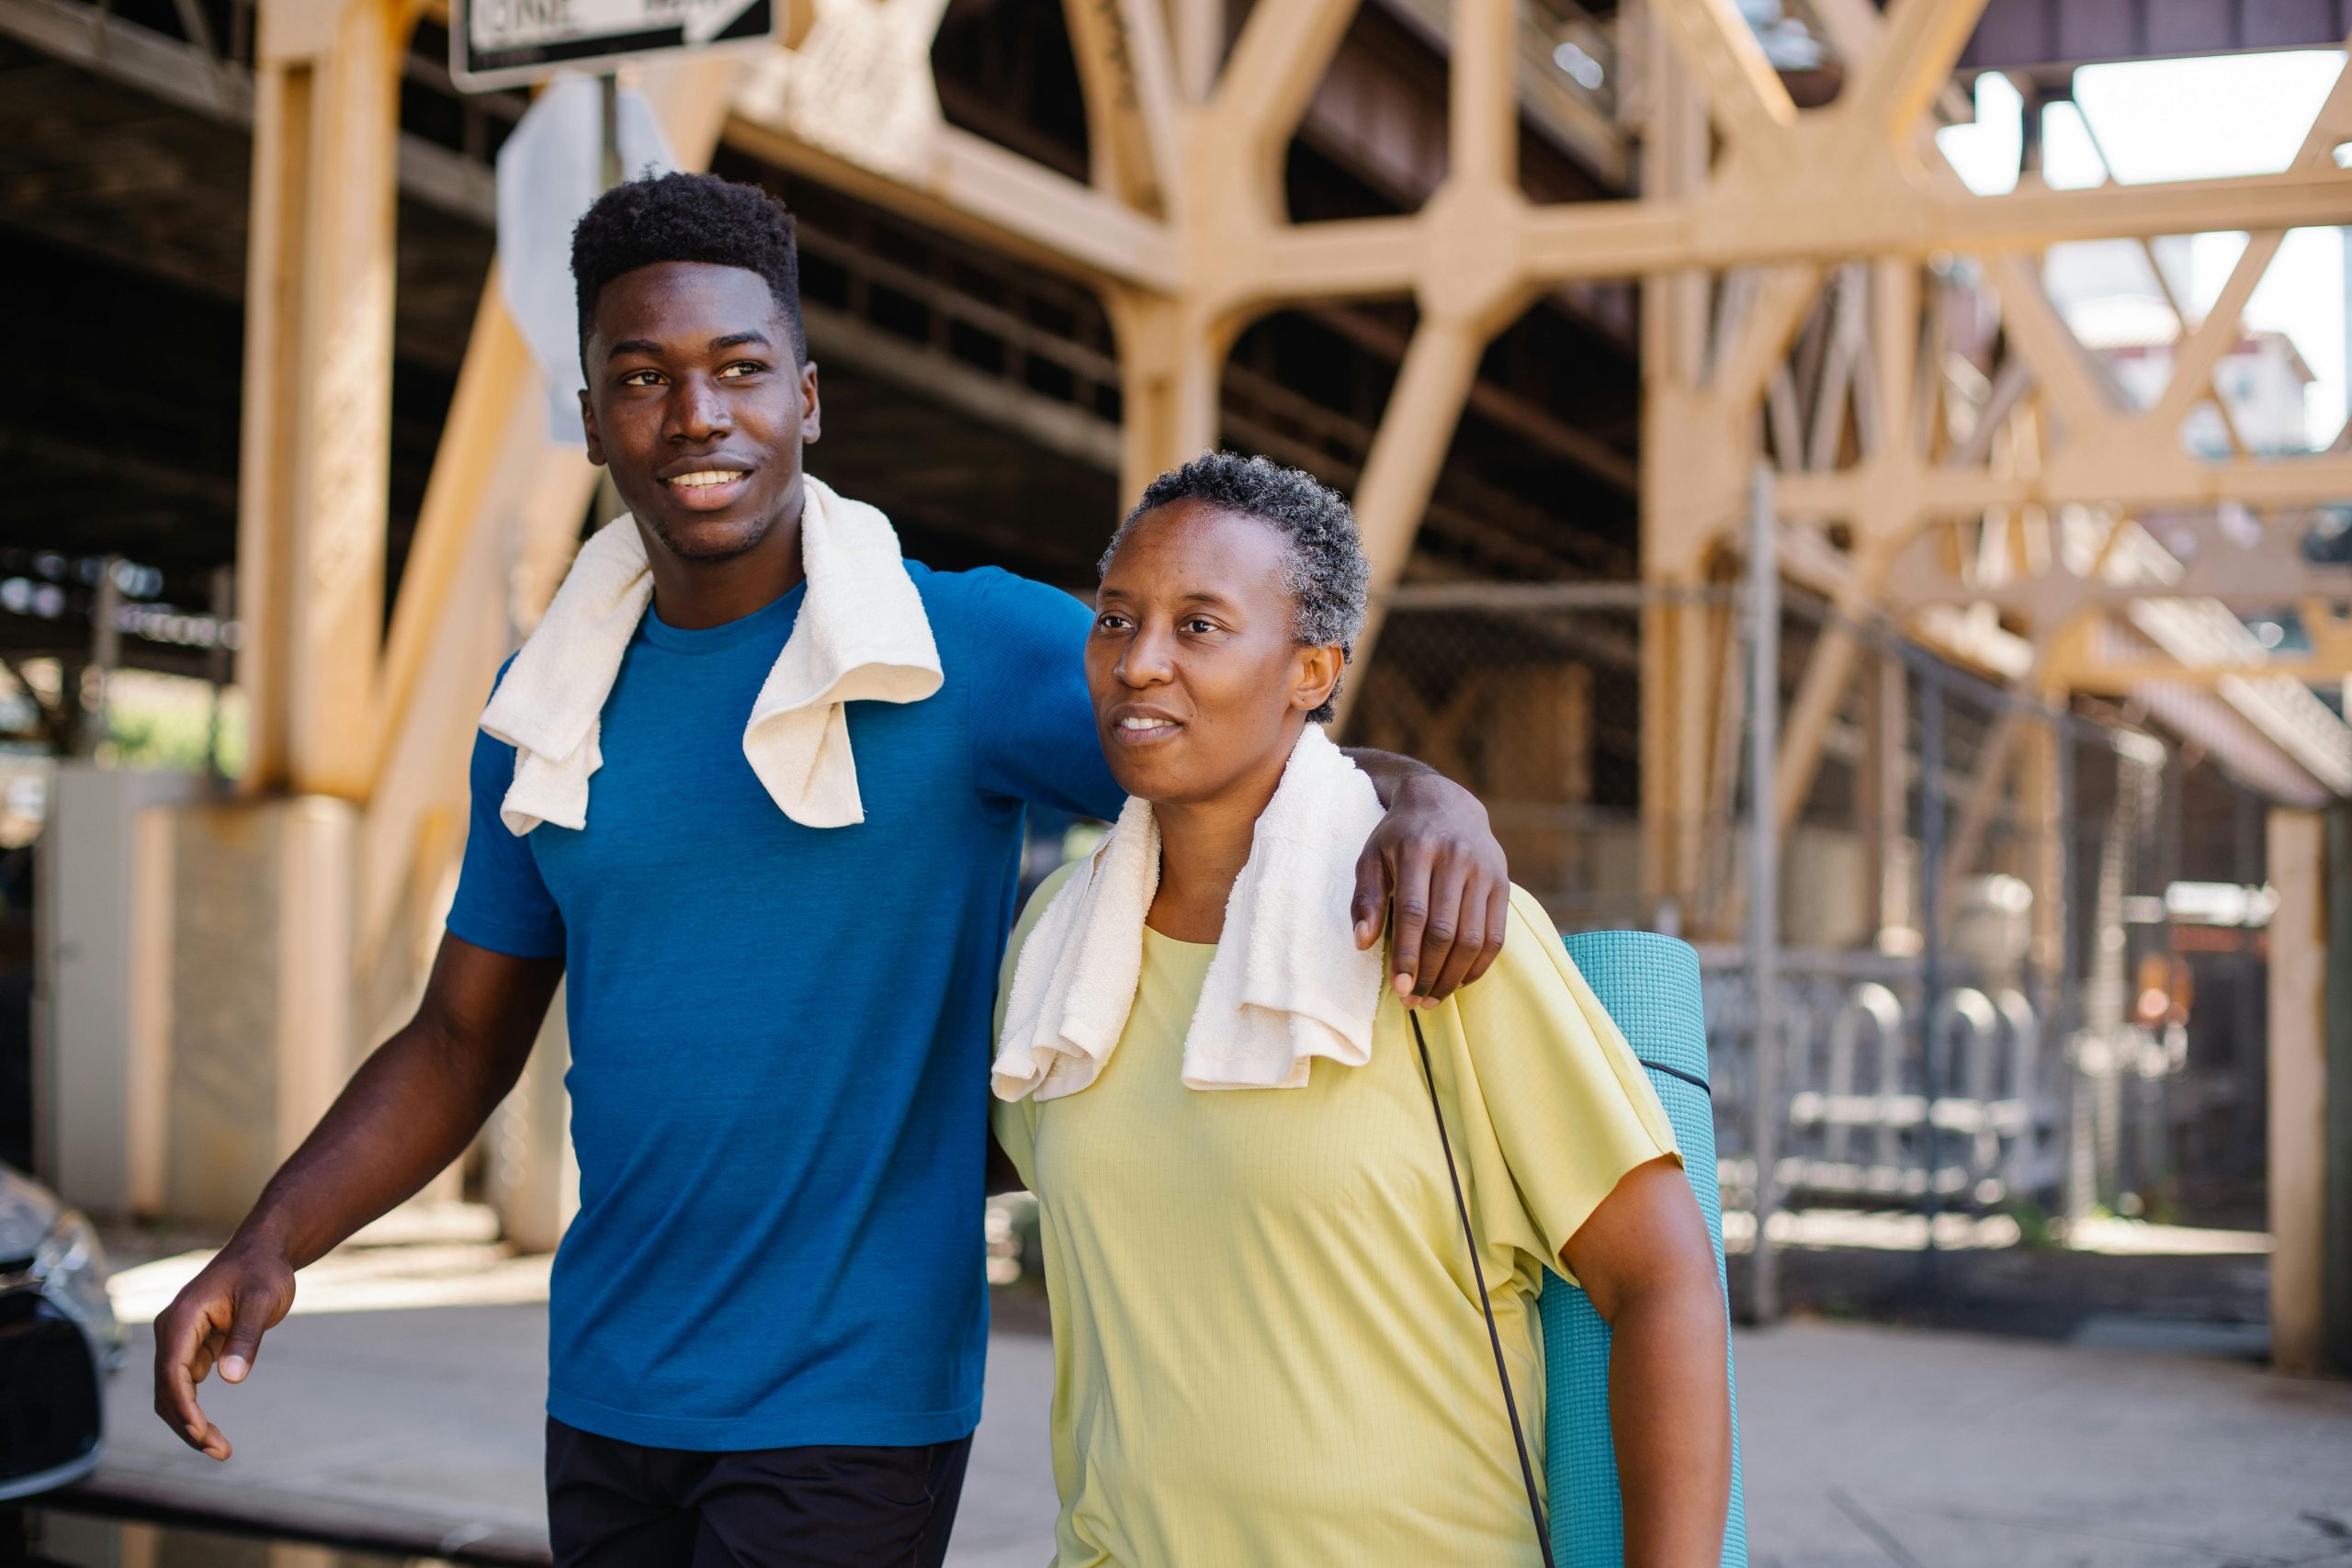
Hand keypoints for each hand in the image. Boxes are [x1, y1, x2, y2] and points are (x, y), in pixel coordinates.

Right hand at [152, 1236, 296, 1460]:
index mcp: (182, 1318)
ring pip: (173, 1392)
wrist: (263, 1253)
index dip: (184, 1406)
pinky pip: (185, 1385)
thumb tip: (232, 1377)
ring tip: (220, 1449)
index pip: (172, 1371)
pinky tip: (212, 1431)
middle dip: (188, 1424)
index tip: (202, 1432)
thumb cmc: (263, 1271)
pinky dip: (194, 1410)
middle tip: (219, 1451)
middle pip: (167, 1389)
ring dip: (189, 1422)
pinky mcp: (191, 1347)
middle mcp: (172, 1331)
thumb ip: (247, 1336)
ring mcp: (179, 1341)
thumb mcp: (262, 1299)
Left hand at [1350, 771, 1508, 1006]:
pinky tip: (1459, 981)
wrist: (1445, 802)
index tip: (1398, 987)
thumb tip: (1362, 942)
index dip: (1407, 954)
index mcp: (1418, 849)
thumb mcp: (1372, 856)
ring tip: (1432, 998)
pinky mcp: (1502, 883)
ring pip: (1473, 937)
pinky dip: (1479, 965)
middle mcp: (1457, 858)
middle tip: (1412, 1000)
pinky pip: (1496, 935)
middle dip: (1428, 972)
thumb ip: (1365, 898)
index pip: (1414, 912)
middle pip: (1445, 930)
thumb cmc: (1400, 836)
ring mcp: (1484, 871)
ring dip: (1453, 976)